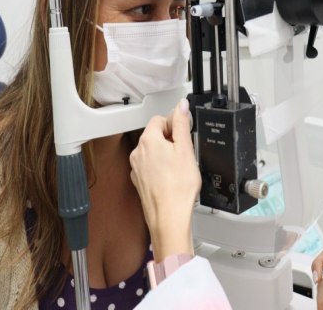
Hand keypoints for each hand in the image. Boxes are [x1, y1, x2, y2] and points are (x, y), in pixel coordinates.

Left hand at [129, 98, 200, 261]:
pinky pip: (150, 166)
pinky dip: (161, 168)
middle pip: (155, 135)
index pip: (159, 119)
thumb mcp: (186, 149)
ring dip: (166, 154)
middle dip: (171, 139)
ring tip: (180, 167)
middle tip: (185, 151)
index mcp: (147, 141)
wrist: (169, 217)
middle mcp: (137, 153)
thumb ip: (182, 124)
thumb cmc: (177, 188)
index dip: (174, 123)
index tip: (184, 132)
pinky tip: (173, 177)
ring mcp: (136, 168)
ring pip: (153, 151)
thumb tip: (181, 106)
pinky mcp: (140, 181)